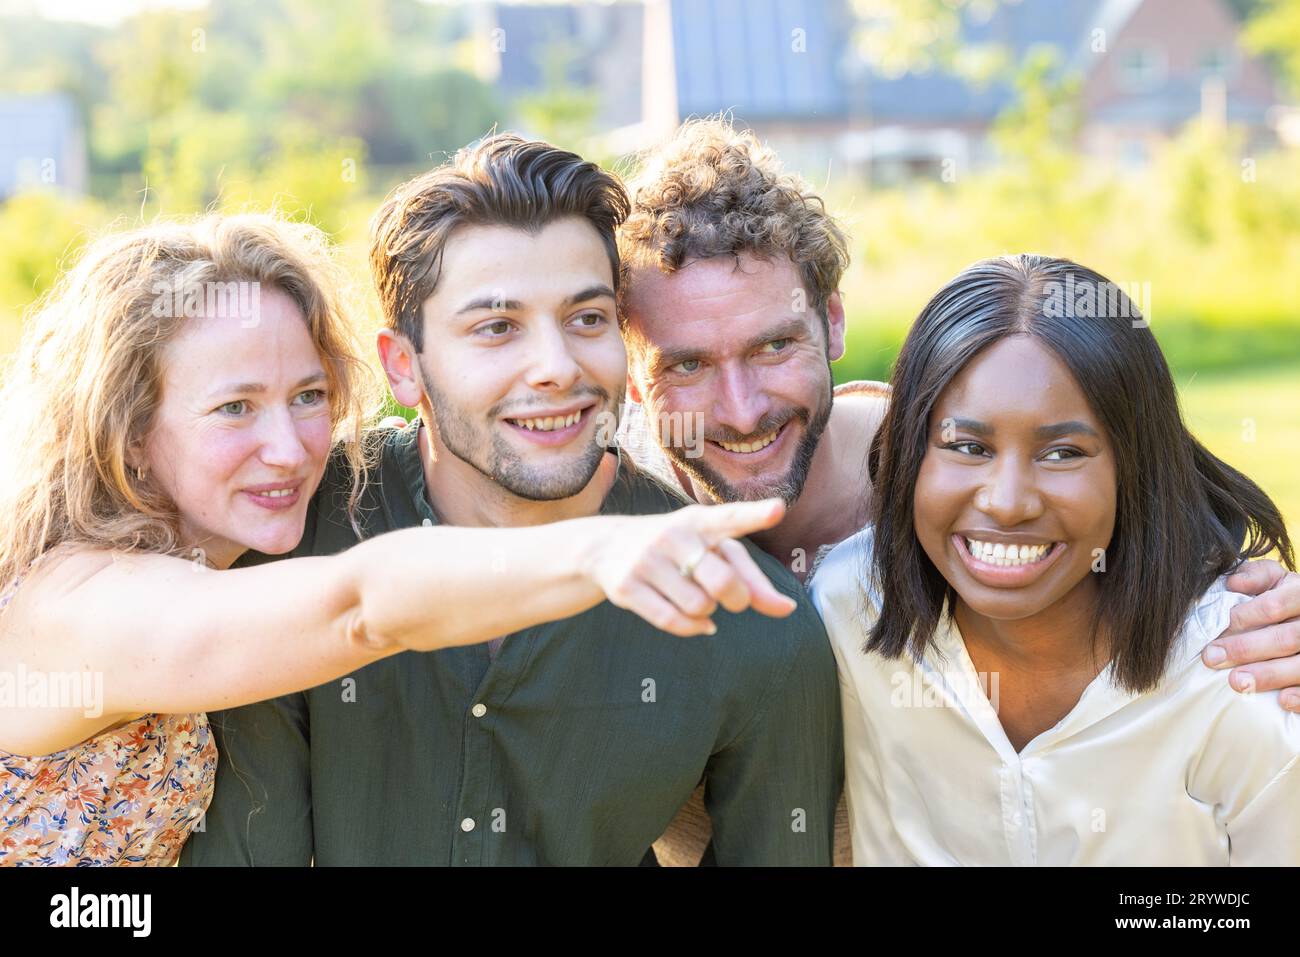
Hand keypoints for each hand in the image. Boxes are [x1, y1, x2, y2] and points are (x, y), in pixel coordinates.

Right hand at [585, 498, 797, 636]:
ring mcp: (647, 560)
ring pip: (700, 607)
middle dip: (736, 599)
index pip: (731, 518)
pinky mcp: (627, 587)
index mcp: (700, 521)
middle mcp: (673, 535)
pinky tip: (695, 623)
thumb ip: (751, 579)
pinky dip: (693, 628)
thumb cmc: (678, 549)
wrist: (605, 547)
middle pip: (723, 583)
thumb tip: (787, 609)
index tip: (779, 509)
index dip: (756, 515)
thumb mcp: (711, 551)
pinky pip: (674, 622)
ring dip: (707, 612)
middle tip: (731, 598)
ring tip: (695, 598)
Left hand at [1203, 559, 1299, 711]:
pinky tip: (1282, 700)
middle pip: (1287, 637)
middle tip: (1212, 658)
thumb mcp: (1276, 581)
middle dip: (1247, 648)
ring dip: (1269, 674)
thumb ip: (1256, 577)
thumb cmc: (1286, 599)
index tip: (1217, 628)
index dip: (1247, 616)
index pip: (1275, 605)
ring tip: (1237, 682)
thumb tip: (1233, 583)